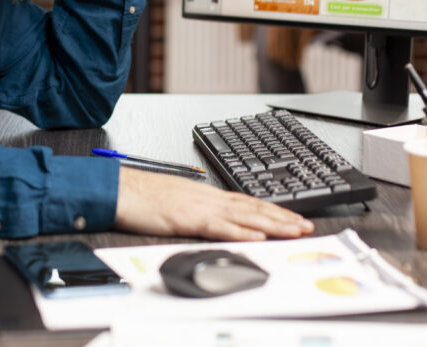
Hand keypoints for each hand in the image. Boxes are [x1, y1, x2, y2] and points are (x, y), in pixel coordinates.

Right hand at [114, 167, 314, 240]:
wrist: (120, 189)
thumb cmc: (142, 195)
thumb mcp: (176, 201)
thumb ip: (196, 209)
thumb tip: (212, 220)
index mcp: (206, 194)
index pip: (247, 202)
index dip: (272, 210)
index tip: (292, 217)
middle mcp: (208, 198)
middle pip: (252, 208)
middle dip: (281, 217)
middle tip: (305, 225)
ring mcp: (200, 207)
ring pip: (244, 216)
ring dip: (271, 224)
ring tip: (293, 230)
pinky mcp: (188, 218)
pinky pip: (219, 227)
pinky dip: (240, 232)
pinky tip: (257, 237)